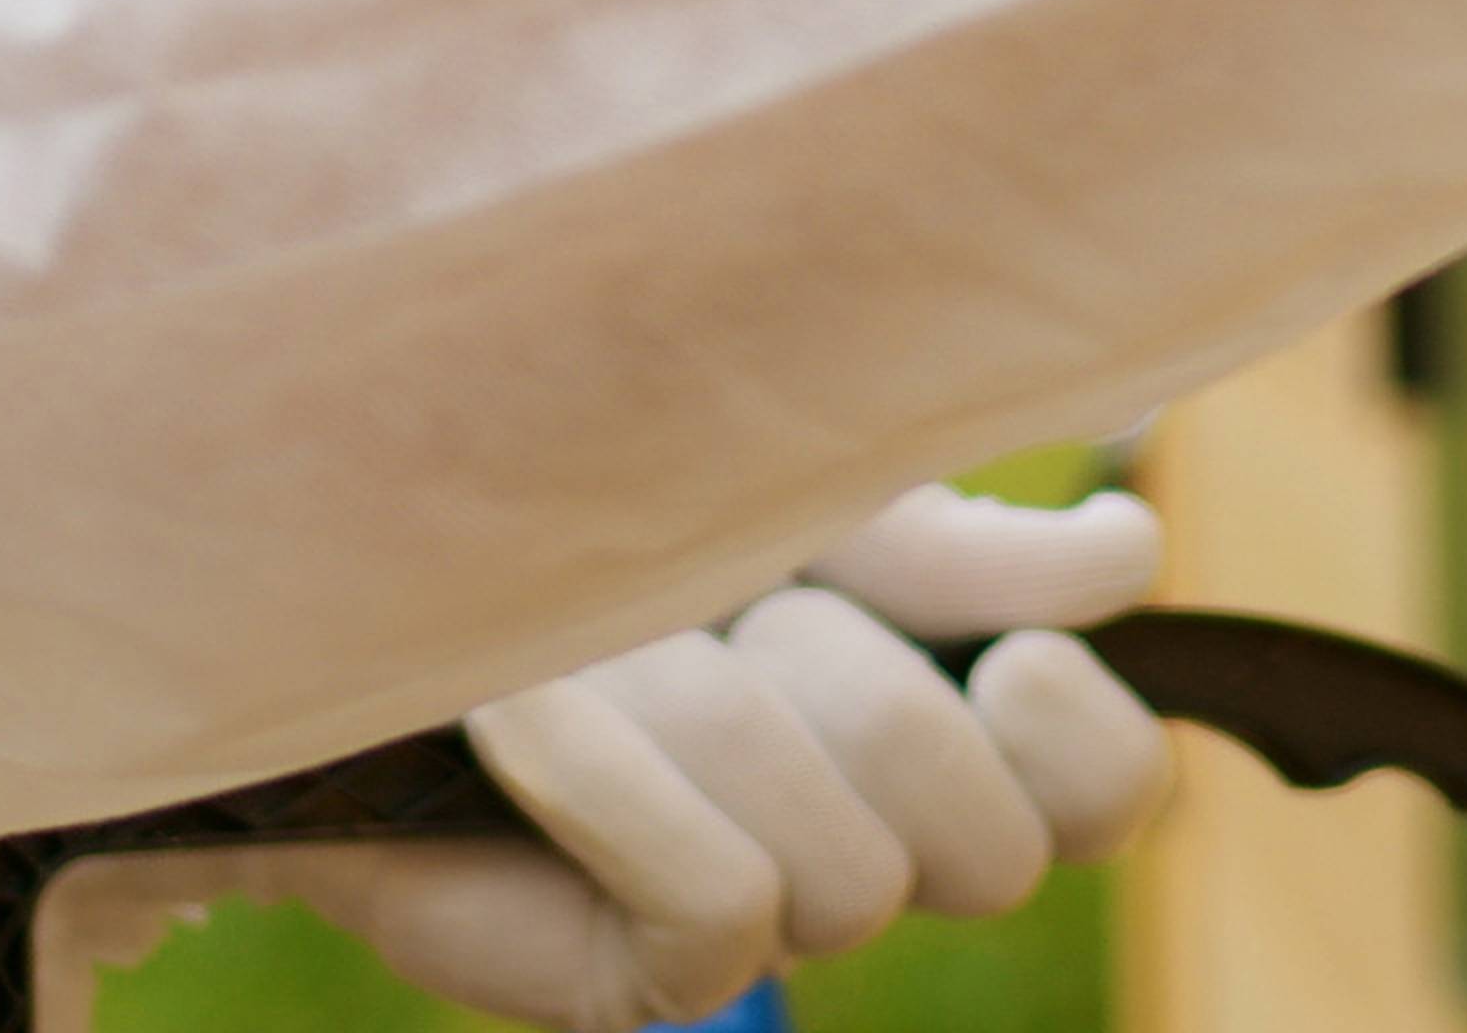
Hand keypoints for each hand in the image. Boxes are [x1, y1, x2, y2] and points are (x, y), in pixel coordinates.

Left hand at [44, 488, 1176, 1032]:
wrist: (333, 564)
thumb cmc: (562, 499)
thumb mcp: (787, 487)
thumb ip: (951, 542)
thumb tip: (1133, 557)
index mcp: (921, 708)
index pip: (1106, 804)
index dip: (1093, 751)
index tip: (1021, 663)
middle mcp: (856, 832)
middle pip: (989, 844)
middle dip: (867, 702)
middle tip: (742, 614)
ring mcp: (744, 917)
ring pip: (847, 872)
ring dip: (714, 722)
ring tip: (605, 644)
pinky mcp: (632, 980)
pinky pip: (722, 911)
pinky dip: (626, 790)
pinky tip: (532, 715)